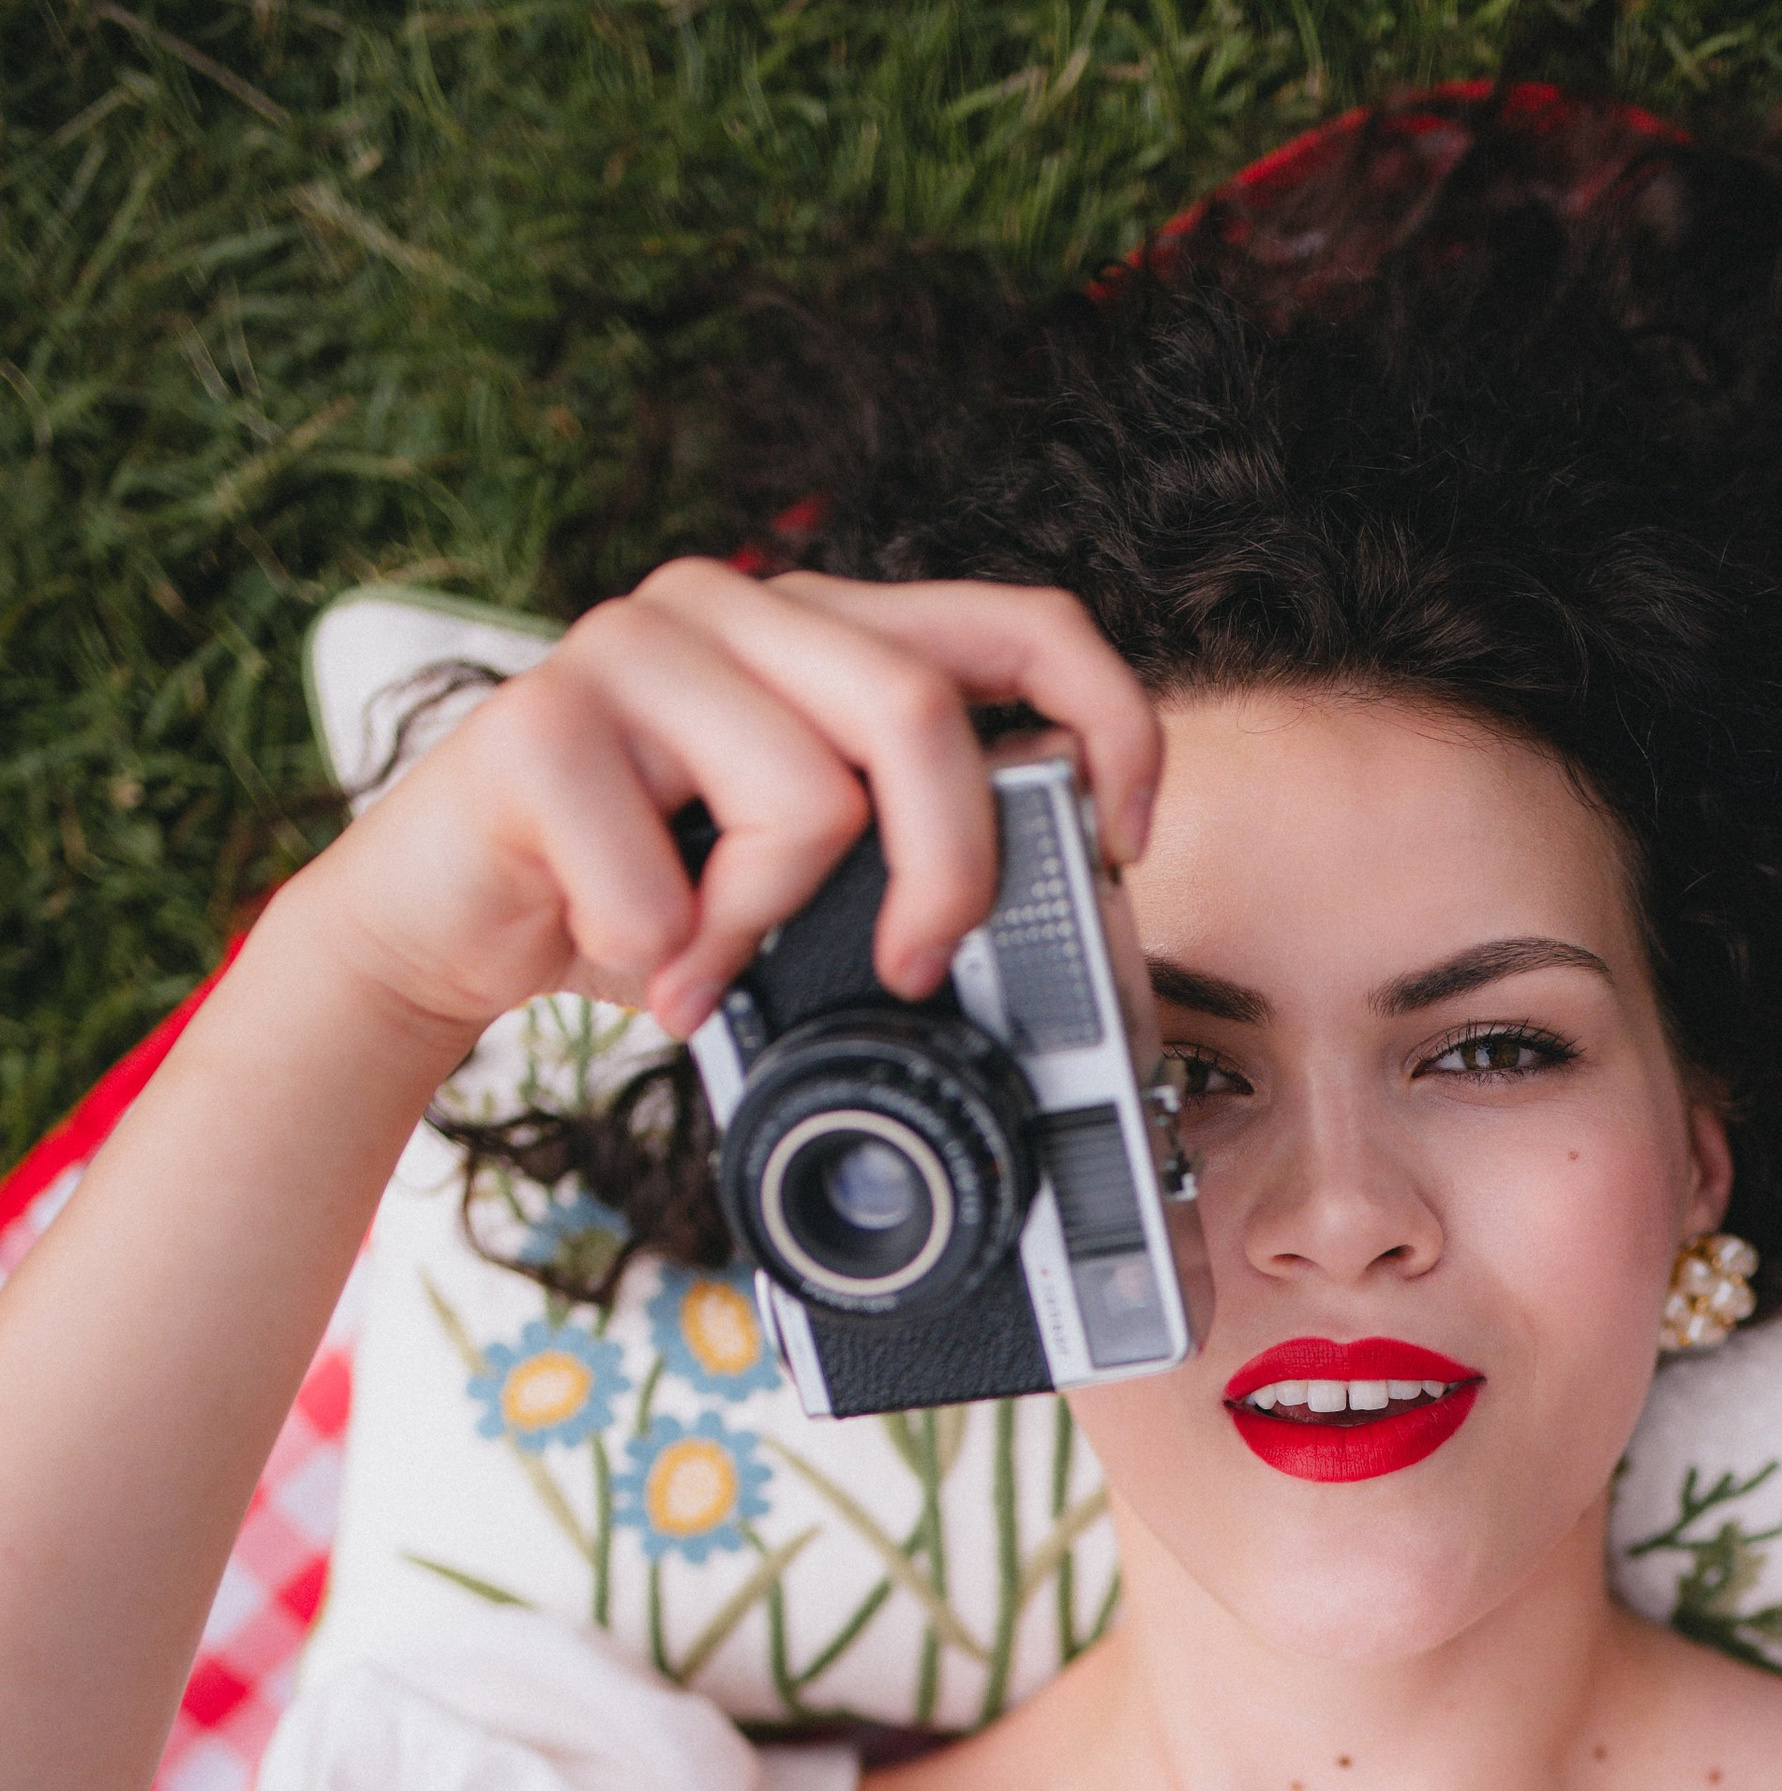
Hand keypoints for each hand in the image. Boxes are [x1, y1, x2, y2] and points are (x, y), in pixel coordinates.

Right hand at [279, 560, 1164, 1052]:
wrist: (435, 925)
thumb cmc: (630, 901)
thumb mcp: (796, 877)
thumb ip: (896, 853)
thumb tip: (1042, 917)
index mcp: (819, 630)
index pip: (1017, 620)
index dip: (1107, 719)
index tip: (1124, 839)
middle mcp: (733, 608)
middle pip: (918, 712)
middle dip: (945, 875)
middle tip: (911, 969)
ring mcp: (631, 646)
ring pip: (804, 796)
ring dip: (761, 927)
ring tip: (701, 962)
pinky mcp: (540, 721)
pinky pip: (668, 878)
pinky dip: (663, 961)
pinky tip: (620, 956)